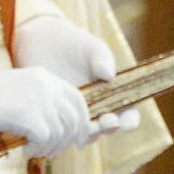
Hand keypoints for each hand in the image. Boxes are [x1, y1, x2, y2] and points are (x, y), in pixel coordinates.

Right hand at [0, 65, 91, 157]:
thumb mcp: (19, 91)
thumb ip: (40, 103)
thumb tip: (62, 131)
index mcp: (44, 76)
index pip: (78, 100)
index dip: (82, 122)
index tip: (79, 139)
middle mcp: (46, 85)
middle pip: (75, 119)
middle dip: (69, 140)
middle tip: (53, 151)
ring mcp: (39, 100)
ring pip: (62, 134)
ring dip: (50, 148)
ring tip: (34, 150)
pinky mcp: (30, 117)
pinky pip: (45, 142)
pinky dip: (36, 150)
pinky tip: (23, 148)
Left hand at [13, 15, 139, 138]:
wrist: (44, 41)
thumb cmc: (73, 43)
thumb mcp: (90, 46)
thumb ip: (101, 57)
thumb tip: (109, 75)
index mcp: (114, 93)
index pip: (128, 113)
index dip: (130, 120)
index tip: (125, 121)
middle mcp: (98, 107)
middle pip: (109, 127)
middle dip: (110, 127)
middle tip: (105, 121)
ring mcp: (77, 112)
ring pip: (87, 133)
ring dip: (89, 133)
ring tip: (86, 123)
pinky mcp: (58, 113)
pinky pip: (64, 129)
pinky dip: (65, 130)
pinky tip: (63, 122)